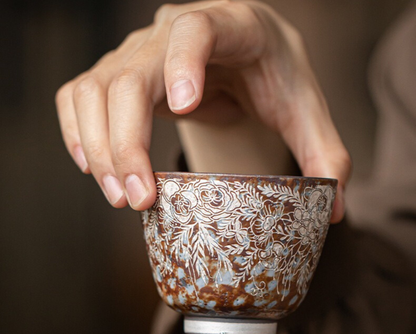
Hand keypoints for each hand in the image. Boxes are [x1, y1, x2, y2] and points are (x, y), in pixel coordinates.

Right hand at [56, 0, 349, 221]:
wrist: (243, 59)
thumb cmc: (273, 76)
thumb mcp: (305, 107)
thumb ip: (325, 152)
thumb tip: (337, 208)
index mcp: (231, 26)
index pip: (197, 28)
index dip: (183, 62)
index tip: (182, 109)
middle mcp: (172, 31)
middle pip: (130, 76)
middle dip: (127, 142)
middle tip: (138, 200)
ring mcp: (139, 52)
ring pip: (95, 91)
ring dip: (99, 148)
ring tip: (120, 198)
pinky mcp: (119, 73)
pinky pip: (79, 96)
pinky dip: (78, 132)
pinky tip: (94, 168)